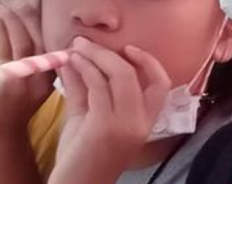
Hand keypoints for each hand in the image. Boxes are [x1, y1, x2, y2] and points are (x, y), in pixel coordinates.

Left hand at [0, 4, 53, 133]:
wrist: (2, 129)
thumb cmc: (15, 103)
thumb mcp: (31, 81)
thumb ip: (35, 59)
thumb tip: (28, 26)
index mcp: (52, 74)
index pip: (51, 41)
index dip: (42, 22)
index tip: (35, 5)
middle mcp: (44, 74)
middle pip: (40, 38)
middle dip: (30, 17)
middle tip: (21, 0)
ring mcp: (27, 76)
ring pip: (24, 40)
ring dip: (14, 19)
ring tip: (5, 5)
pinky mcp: (10, 78)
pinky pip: (7, 47)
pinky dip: (2, 29)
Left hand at [49, 37, 171, 183]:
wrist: (72, 190)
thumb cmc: (78, 158)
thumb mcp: (84, 118)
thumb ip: (82, 89)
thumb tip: (76, 57)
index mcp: (144, 123)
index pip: (161, 85)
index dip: (148, 61)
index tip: (127, 48)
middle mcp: (139, 123)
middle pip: (133, 74)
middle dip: (107, 53)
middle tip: (84, 42)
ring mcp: (125, 125)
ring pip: (118, 75)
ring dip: (94, 55)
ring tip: (75, 48)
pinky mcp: (105, 126)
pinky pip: (98, 85)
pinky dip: (84, 67)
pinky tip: (70, 62)